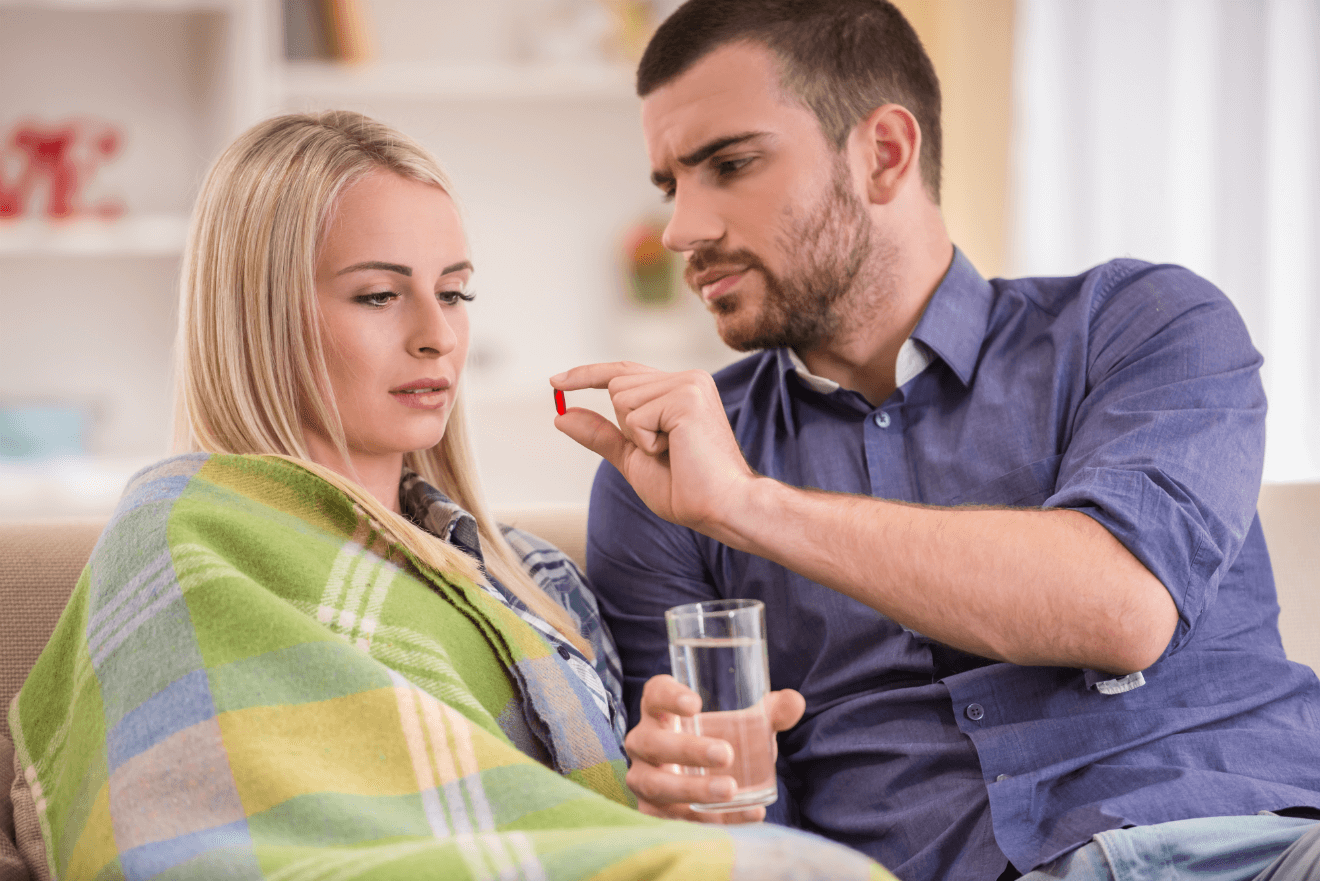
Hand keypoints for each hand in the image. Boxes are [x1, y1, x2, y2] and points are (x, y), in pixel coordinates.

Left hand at [550, 362, 756, 533]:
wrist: (721, 508)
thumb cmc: (686, 488)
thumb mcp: (633, 457)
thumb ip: (601, 435)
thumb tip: (562, 415)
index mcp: (680, 388)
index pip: (624, 371)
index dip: (587, 375)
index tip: (555, 382)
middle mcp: (688, 378)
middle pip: (617, 386)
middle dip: (628, 426)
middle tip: (664, 451)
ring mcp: (689, 384)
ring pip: (622, 400)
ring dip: (638, 436)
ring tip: (673, 452)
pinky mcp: (687, 398)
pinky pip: (635, 417)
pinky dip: (646, 442)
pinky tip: (676, 451)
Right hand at [623, 674, 804, 823]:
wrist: (703, 781)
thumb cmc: (719, 740)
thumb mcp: (743, 724)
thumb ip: (770, 712)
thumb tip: (793, 702)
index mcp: (660, 711)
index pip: (655, 694)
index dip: (669, 696)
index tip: (696, 704)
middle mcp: (644, 742)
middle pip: (654, 743)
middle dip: (688, 749)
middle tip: (726, 753)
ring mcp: (644, 779)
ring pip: (657, 785)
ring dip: (692, 789)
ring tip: (730, 789)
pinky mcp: (653, 812)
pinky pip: (678, 818)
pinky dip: (714, 820)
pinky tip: (749, 814)